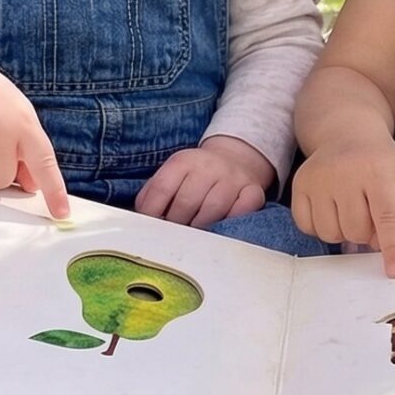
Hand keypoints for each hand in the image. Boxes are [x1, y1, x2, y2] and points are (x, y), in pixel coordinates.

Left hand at [136, 136, 273, 228]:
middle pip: (187, 202)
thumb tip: (142, 218)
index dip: (152, 212)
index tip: (151, 227)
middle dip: (176, 224)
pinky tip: (222, 226)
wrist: (235, 159)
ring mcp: (233, 178)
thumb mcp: (172, 175)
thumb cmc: (196, 176)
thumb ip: (153, 194)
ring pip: (213, 209)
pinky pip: (243, 210)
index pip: (162, 188)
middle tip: (174, 236)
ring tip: (195, 235)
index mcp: (183, 161)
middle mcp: (208, 166)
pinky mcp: (253, 190)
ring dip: (201, 227)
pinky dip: (231, 222)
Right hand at [290, 136, 394, 276]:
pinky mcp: (299, 184)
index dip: (391, 247)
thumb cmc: (378, 161)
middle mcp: (345, 175)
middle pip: (355, 231)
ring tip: (349, 212)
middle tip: (368, 216)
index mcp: (377, 172)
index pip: (386, 217)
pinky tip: (330, 210)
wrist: (346, 132)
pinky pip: (307, 227)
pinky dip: (320, 228)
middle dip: (365, 234)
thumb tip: (377, 247)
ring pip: (330, 233)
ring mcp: (318, 179)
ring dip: (343, 232)